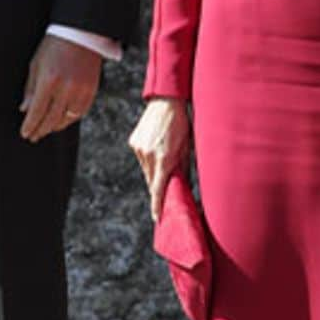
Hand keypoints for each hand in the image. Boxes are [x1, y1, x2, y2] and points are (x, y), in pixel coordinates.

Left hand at [18, 34, 101, 142]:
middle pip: (51, 119)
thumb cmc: (54, 46)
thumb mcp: (36, 64)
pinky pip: (80, 112)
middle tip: (34, 136)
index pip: (37, 111)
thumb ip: (31, 88)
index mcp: (49, 81)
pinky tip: (62, 120)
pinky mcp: (91, 91)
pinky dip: (70, 119)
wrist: (81, 33)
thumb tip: (25, 109)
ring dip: (55, 127)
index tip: (25, 133)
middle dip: (41, 130)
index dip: (30, 125)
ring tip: (46, 129)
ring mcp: (80, 90)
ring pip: (67, 119)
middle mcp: (66, 88)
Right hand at [126, 97, 190, 220]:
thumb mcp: (186, 149)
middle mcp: (148, 156)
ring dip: (154, 170)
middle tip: (168, 185)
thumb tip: (181, 185)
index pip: (158, 189)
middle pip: (151, 181)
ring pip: (146, 169)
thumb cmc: (181, 125)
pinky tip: (157, 146)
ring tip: (164, 155)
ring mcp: (139, 149)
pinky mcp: (134, 142)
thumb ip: (181, 169)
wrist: (166, 102)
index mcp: (163, 159)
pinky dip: (149, 158)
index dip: (158, 205)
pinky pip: (142, 157)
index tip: (157, 217)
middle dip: (159, 185)